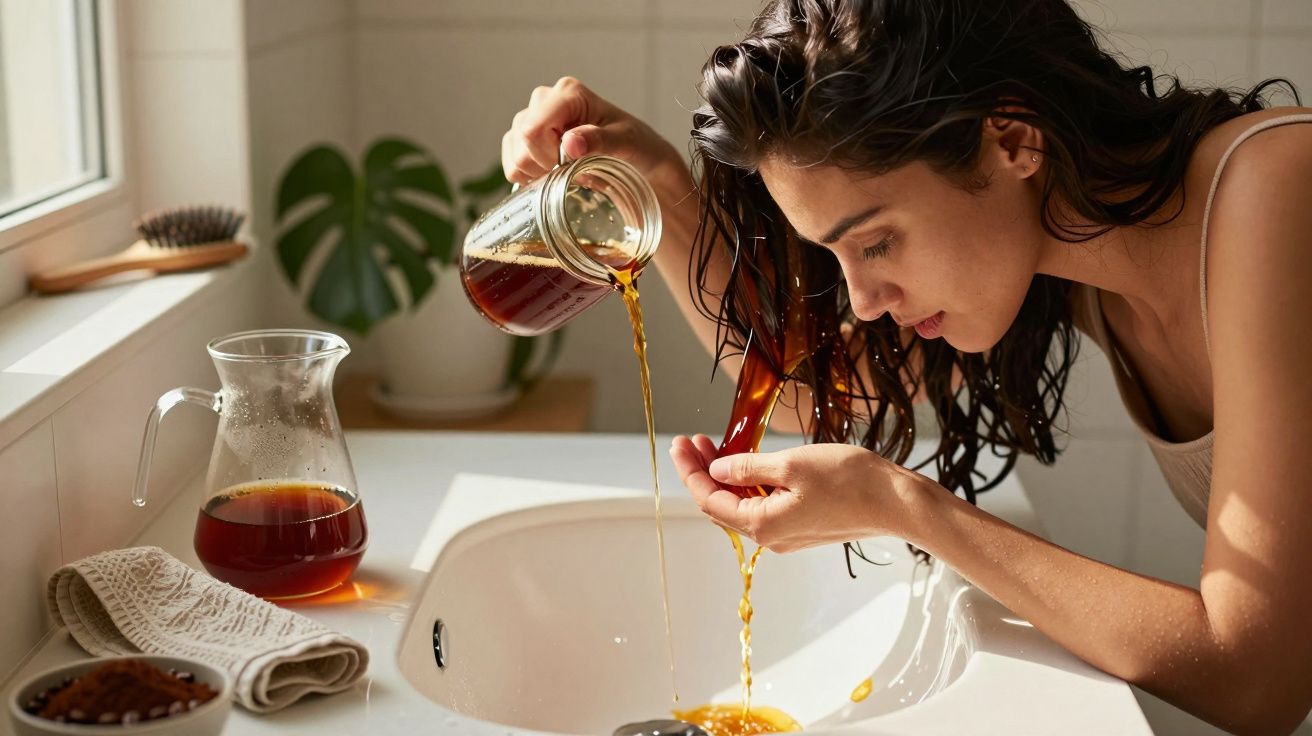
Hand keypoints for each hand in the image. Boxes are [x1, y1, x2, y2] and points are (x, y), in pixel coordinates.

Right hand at [501, 76, 687, 195]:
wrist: (641, 161)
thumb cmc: (637, 147)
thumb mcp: (626, 143)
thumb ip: (599, 140)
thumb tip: (569, 142)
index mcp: (568, 93)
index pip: (533, 129)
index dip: (546, 156)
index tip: (571, 167)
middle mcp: (545, 100)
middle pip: (521, 141)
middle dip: (543, 165)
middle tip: (572, 171)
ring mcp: (533, 119)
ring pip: (513, 154)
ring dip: (537, 172)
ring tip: (565, 172)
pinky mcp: (525, 140)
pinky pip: (511, 163)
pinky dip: (529, 177)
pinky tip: (553, 175)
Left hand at [668, 435, 929, 552]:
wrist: (895, 501)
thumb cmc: (848, 480)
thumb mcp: (790, 464)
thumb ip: (747, 468)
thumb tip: (716, 471)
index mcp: (761, 524)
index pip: (709, 499)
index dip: (690, 470)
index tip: (679, 443)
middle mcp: (770, 537)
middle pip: (721, 505)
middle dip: (703, 472)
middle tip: (695, 440)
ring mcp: (787, 534)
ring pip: (743, 506)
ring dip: (727, 477)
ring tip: (717, 445)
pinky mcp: (802, 526)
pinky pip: (764, 507)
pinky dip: (750, 484)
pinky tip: (748, 463)